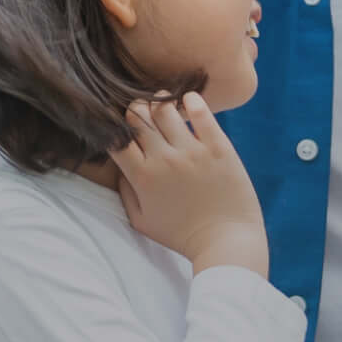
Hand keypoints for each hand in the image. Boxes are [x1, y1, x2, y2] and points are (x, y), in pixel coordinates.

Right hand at [110, 94, 268, 273]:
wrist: (226, 242)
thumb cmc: (182, 236)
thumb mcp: (142, 222)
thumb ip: (125, 193)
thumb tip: (122, 166)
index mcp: (143, 177)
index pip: (117, 137)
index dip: (115, 127)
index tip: (121, 128)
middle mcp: (165, 160)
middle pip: (138, 116)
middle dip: (135, 110)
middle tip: (141, 112)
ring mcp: (193, 152)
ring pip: (165, 109)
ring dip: (160, 102)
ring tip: (163, 103)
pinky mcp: (219, 148)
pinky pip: (202, 114)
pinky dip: (192, 101)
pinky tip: (189, 99)